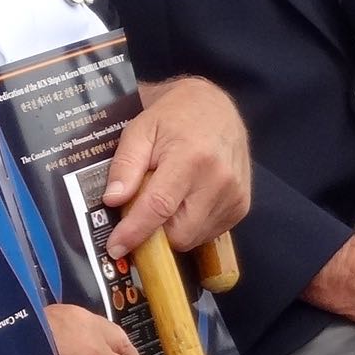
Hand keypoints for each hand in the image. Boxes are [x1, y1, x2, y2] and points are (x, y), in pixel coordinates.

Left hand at [101, 77, 250, 258]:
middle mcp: (218, 180)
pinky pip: (209, 232)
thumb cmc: (173, 117)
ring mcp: (234, 195)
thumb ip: (125, 165)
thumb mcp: (140, 130)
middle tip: (141, 210)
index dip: (134, 232)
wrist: (215, 107)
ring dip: (173, 228)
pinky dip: (191, 224)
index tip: (116, 247)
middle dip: (154, 231)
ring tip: (167, 197)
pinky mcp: (242, 205)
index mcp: (191, 158)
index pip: (159, 207)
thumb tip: (113, 200)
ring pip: (193, 237)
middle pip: (179, 232)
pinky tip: (186, 199)